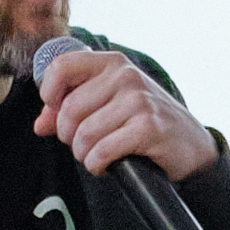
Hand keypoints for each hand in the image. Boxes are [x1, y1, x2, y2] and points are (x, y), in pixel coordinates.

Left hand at [35, 43, 221, 185]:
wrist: (189, 144)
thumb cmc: (144, 122)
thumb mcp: (108, 107)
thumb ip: (70, 110)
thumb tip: (40, 125)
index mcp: (112, 63)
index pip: (62, 66)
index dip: (49, 93)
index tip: (55, 113)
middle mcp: (125, 75)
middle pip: (70, 109)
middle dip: (68, 136)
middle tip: (82, 145)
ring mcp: (139, 100)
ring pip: (84, 133)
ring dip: (84, 154)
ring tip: (96, 156)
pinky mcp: (149, 127)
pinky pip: (103, 151)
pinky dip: (97, 165)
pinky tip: (106, 166)